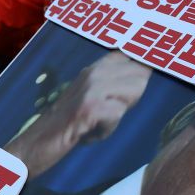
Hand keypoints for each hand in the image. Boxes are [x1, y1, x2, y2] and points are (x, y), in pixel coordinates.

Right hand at [5, 52, 152, 176]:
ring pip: (134, 91)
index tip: (157, 64)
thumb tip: (148, 73)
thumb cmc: (69, 123)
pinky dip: (106, 130)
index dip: (149, 61)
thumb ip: (116, 84)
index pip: (134, 52)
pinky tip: (90, 132)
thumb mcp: (92, 96)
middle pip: (141, 74)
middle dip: (133, 97)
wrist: (37, 142)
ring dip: (120, 113)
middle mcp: (95, 71)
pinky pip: (117, 115)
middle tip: (108, 112)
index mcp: (97, 66)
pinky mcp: (89, 107)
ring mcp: (92, 87)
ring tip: (98, 121)